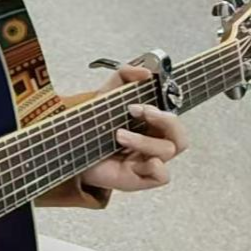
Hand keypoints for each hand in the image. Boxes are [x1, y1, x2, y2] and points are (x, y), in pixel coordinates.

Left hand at [78, 65, 189, 192]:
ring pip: (168, 151)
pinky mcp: (138, 178)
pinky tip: (136, 161)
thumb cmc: (92, 126)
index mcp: (151, 126)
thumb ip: (124, 75)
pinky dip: (156, 168)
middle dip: (164, 120)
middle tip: (136, 112)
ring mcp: (146, 162)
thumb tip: (145, 72)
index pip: (173, 119)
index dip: (163, 111)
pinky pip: (162, 176)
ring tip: (118, 135)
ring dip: (144, 141)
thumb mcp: (106, 94)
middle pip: (180, 136)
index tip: (136, 104)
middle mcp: (153, 144)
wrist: (70, 148)